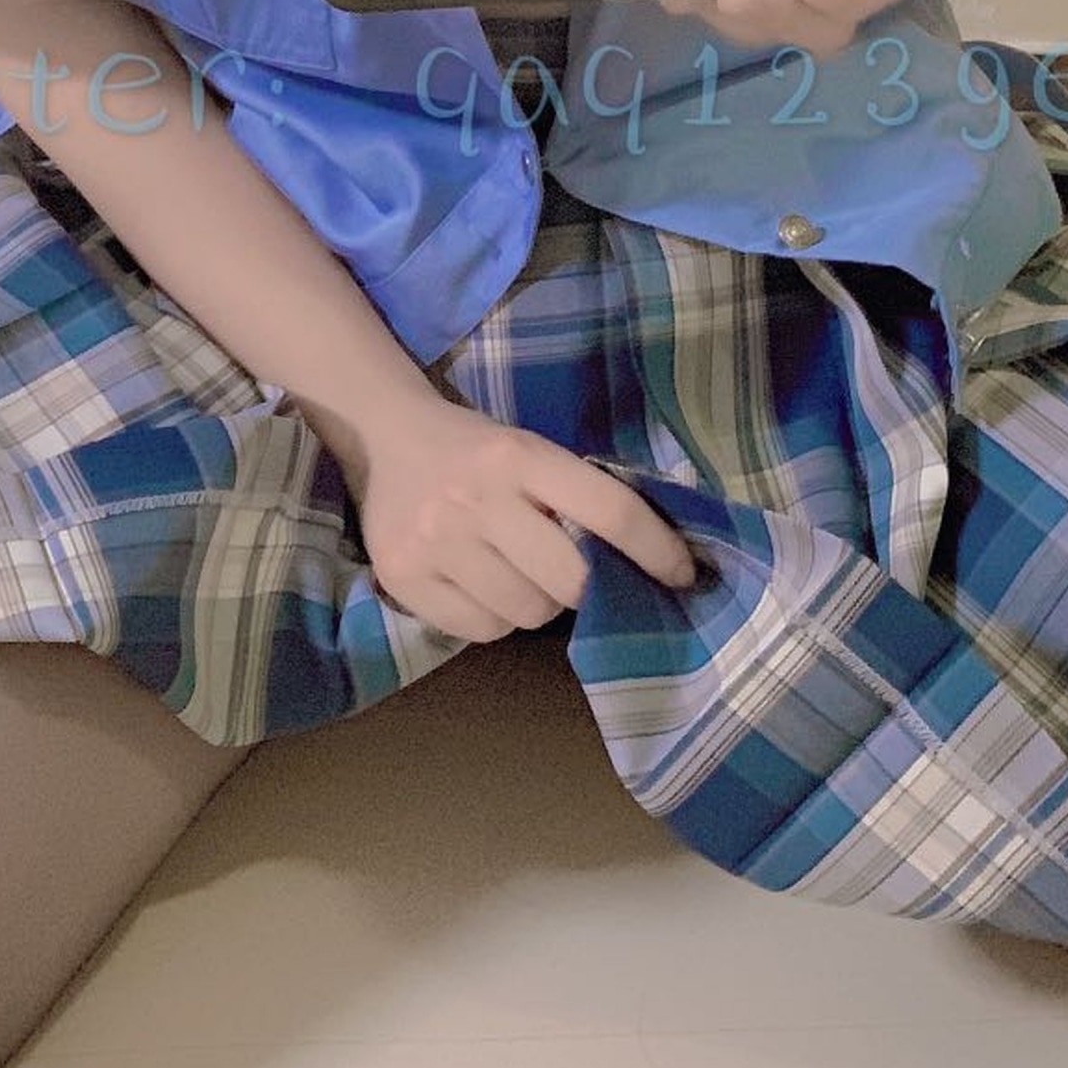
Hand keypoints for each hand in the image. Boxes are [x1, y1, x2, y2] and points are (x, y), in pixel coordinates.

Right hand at [353, 387, 698, 643]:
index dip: (656, 549)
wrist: (384, 436)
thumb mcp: (528, 449)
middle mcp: (476, 497)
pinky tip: (479, 583)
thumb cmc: (477, 449)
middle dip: (586, 586)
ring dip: (537, 602)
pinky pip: (481, 631)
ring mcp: (434, 541)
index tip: (683, 574)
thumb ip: (577, 494)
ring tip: (516, 571)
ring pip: (525, 613)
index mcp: (519, 455)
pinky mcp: (402, 578)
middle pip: (569, 579)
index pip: (609, 510)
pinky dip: (493, 617)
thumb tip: (646, 561)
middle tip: (574, 573)